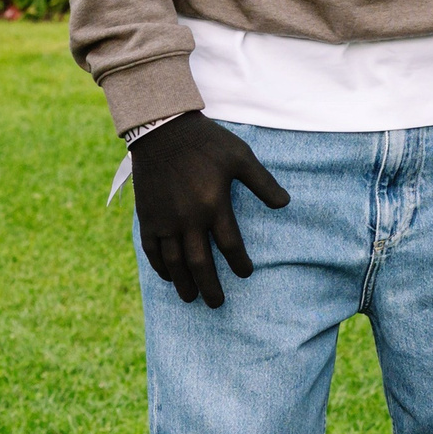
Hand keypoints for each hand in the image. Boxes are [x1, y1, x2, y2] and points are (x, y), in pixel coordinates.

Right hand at [131, 111, 289, 308]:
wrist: (162, 130)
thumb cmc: (207, 142)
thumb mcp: (241, 157)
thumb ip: (262, 183)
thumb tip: (285, 204)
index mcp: (214, 204)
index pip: (230, 244)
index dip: (239, 262)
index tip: (246, 273)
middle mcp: (188, 218)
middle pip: (200, 262)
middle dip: (210, 285)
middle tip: (216, 303)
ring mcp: (165, 220)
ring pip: (174, 261)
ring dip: (183, 283)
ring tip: (190, 298)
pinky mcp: (147, 217)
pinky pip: (152, 250)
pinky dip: (159, 266)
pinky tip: (168, 276)